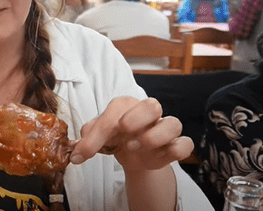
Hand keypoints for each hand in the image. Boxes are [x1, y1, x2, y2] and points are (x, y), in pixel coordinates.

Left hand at [70, 96, 192, 172]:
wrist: (132, 153)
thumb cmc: (115, 137)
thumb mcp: (99, 137)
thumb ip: (88, 140)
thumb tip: (76, 150)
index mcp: (126, 105)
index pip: (114, 112)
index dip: (97, 133)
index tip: (84, 153)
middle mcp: (148, 112)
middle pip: (152, 105)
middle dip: (137, 119)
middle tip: (123, 134)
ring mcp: (164, 127)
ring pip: (173, 123)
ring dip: (155, 137)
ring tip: (135, 147)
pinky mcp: (176, 144)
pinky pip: (185, 143)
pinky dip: (176, 149)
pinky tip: (162, 156)